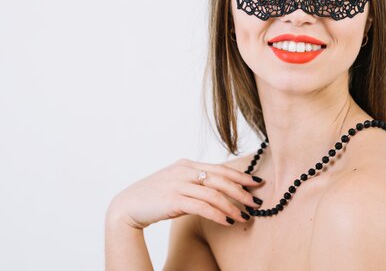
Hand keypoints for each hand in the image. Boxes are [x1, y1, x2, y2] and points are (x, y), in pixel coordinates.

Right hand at [107, 158, 264, 229]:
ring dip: (232, 206)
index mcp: (186, 164)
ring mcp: (178, 184)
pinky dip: (218, 214)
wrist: (128, 206)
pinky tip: (228, 221)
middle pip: (220, 179)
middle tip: (257, 202)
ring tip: (245, 217)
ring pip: (214, 194)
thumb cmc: (155, 197)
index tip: (257, 183)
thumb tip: (219, 190)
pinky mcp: (174, 199)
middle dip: (241, 191)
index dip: (240, 175)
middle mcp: (184, 171)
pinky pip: (202, 207)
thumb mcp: (176, 184)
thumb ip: (195, 182)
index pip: (220, 168)